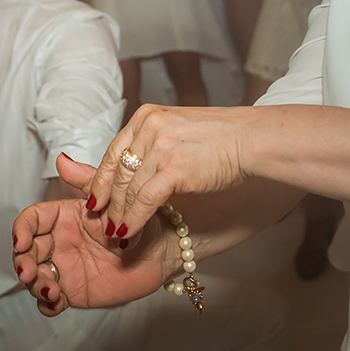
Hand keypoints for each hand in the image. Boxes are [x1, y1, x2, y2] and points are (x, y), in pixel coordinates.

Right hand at [12, 153, 174, 315]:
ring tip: (50, 289)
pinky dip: (46, 304)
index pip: (32, 221)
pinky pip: (50, 301)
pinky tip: (56, 301)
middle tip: (28, 272)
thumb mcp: (112, 197)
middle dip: (21, 262)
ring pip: (34, 277)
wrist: (162, 250)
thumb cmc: (140, 219)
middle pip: (26, 252)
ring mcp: (64, 267)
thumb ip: (86, 180)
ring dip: (34, 284)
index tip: (21, 241)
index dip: (22, 230)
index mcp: (63, 217)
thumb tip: (61, 159)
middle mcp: (59, 242)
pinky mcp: (73, 291)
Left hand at [87, 104, 251, 244]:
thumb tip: (131, 170)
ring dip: (120, 216)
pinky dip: (133, 220)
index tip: (96, 201)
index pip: (113, 152)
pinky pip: (144, 201)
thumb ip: (152, 144)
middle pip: (118, 173)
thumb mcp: (178, 131)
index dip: (101, 181)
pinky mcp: (175, 168)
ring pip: (128, 189)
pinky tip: (130, 233)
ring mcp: (161, 146)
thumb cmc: (223, 138)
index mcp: (147, 116)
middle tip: (104, 225)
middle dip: (109, 204)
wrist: (253, 139)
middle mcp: (149, 127)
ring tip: (117, 234)